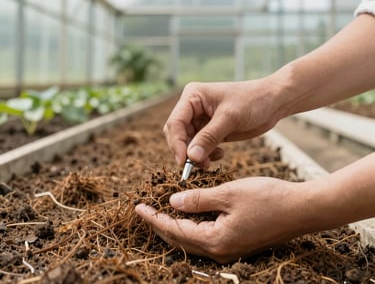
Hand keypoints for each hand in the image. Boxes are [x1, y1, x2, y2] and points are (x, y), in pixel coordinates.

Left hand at [135, 177, 314, 262]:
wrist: (302, 209)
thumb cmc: (268, 198)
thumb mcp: (228, 193)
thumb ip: (198, 199)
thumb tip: (173, 202)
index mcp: (215, 240)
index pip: (174, 230)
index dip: (154, 218)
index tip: (138, 207)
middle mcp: (220, 251)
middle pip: (180, 240)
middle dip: (160, 226)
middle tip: (145, 211)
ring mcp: (229, 250)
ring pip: (192, 240)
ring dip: (175, 227)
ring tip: (161, 212)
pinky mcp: (237, 243)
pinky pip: (205, 237)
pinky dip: (191, 226)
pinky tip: (189, 215)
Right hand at [163, 79, 285, 166]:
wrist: (273, 102)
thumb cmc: (253, 101)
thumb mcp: (230, 118)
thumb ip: (209, 137)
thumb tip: (190, 157)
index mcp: (193, 96)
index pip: (175, 122)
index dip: (177, 143)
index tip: (183, 162)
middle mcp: (192, 107)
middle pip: (177, 134)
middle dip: (186, 151)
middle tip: (200, 165)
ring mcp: (201, 119)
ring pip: (188, 143)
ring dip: (197, 155)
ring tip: (211, 161)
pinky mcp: (210, 130)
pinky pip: (199, 146)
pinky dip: (205, 154)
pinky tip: (220, 154)